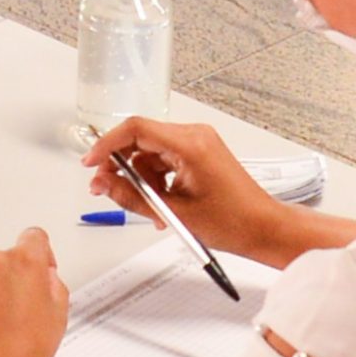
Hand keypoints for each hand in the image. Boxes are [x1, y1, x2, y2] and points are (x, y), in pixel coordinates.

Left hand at [0, 228, 70, 356]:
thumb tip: (44, 279)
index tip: (38, 267)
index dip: (39, 254)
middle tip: (16, 314)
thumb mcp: (59, 314)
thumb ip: (53, 285)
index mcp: (25, 261)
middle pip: (3, 262)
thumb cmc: (26, 353)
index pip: (33, 238)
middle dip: (10, 281)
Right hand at [83, 118, 282, 260]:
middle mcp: (195, 136)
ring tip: (149, 209)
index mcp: (190, 144)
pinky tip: (161, 204)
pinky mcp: (200, 153)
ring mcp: (198, 143)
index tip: (91, 162)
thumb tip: (103, 184)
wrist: (263, 227)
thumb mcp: (172, 213)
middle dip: (122, 167)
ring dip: (141, 179)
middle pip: (141, 140)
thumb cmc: (233, 221)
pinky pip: (164, 159)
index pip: (136, 129)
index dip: (107, 144)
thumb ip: (131, 196)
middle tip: (109, 189)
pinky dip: (156, 180)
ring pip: (150, 153)